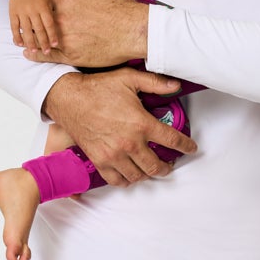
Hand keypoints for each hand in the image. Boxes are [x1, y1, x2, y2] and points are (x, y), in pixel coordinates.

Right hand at [9, 0, 58, 52]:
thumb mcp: (48, 0)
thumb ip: (51, 13)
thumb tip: (58, 28)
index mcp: (43, 7)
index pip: (49, 24)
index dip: (52, 35)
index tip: (55, 44)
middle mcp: (32, 10)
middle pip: (38, 29)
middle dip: (43, 41)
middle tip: (46, 51)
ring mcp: (22, 12)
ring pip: (26, 29)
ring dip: (30, 41)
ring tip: (33, 51)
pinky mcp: (12, 13)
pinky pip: (14, 26)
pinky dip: (16, 35)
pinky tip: (19, 44)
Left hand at [24, 0, 149, 66]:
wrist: (134, 31)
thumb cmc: (119, 8)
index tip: (34, 0)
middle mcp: (61, 18)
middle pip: (36, 17)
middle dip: (29, 18)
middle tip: (24, 20)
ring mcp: (64, 37)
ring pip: (38, 37)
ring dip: (28, 37)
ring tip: (22, 38)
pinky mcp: (71, 55)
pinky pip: (47, 55)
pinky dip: (36, 54)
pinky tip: (29, 54)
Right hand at [42, 68, 195, 184]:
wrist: (68, 98)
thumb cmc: (97, 88)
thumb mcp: (129, 78)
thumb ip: (155, 83)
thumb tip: (176, 86)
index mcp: (141, 124)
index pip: (172, 140)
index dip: (186, 146)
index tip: (191, 148)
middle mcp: (129, 143)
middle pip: (156, 166)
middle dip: (167, 167)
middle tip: (169, 163)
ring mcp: (114, 155)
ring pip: (139, 175)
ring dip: (148, 174)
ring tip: (150, 168)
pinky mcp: (99, 161)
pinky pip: (117, 180)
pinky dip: (127, 180)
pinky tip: (131, 174)